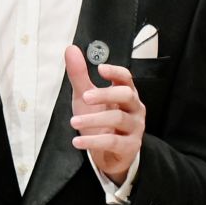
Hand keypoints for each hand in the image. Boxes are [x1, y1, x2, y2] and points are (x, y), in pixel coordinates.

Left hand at [65, 45, 144, 181]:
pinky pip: (113, 142)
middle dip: (105, 94)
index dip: (115, 72)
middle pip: (126, 95)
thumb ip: (80, 75)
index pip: (126, 78)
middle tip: (85, 97)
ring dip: (94, 120)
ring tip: (73, 122)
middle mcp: (134, 108)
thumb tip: (71, 49)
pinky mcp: (130, 146)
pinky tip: (77, 142)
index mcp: (126, 93)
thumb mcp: (86, 97)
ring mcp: (134, 128)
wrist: (109, 155)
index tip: (100, 69)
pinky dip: (94, 142)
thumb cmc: (100, 121)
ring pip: (118, 119)